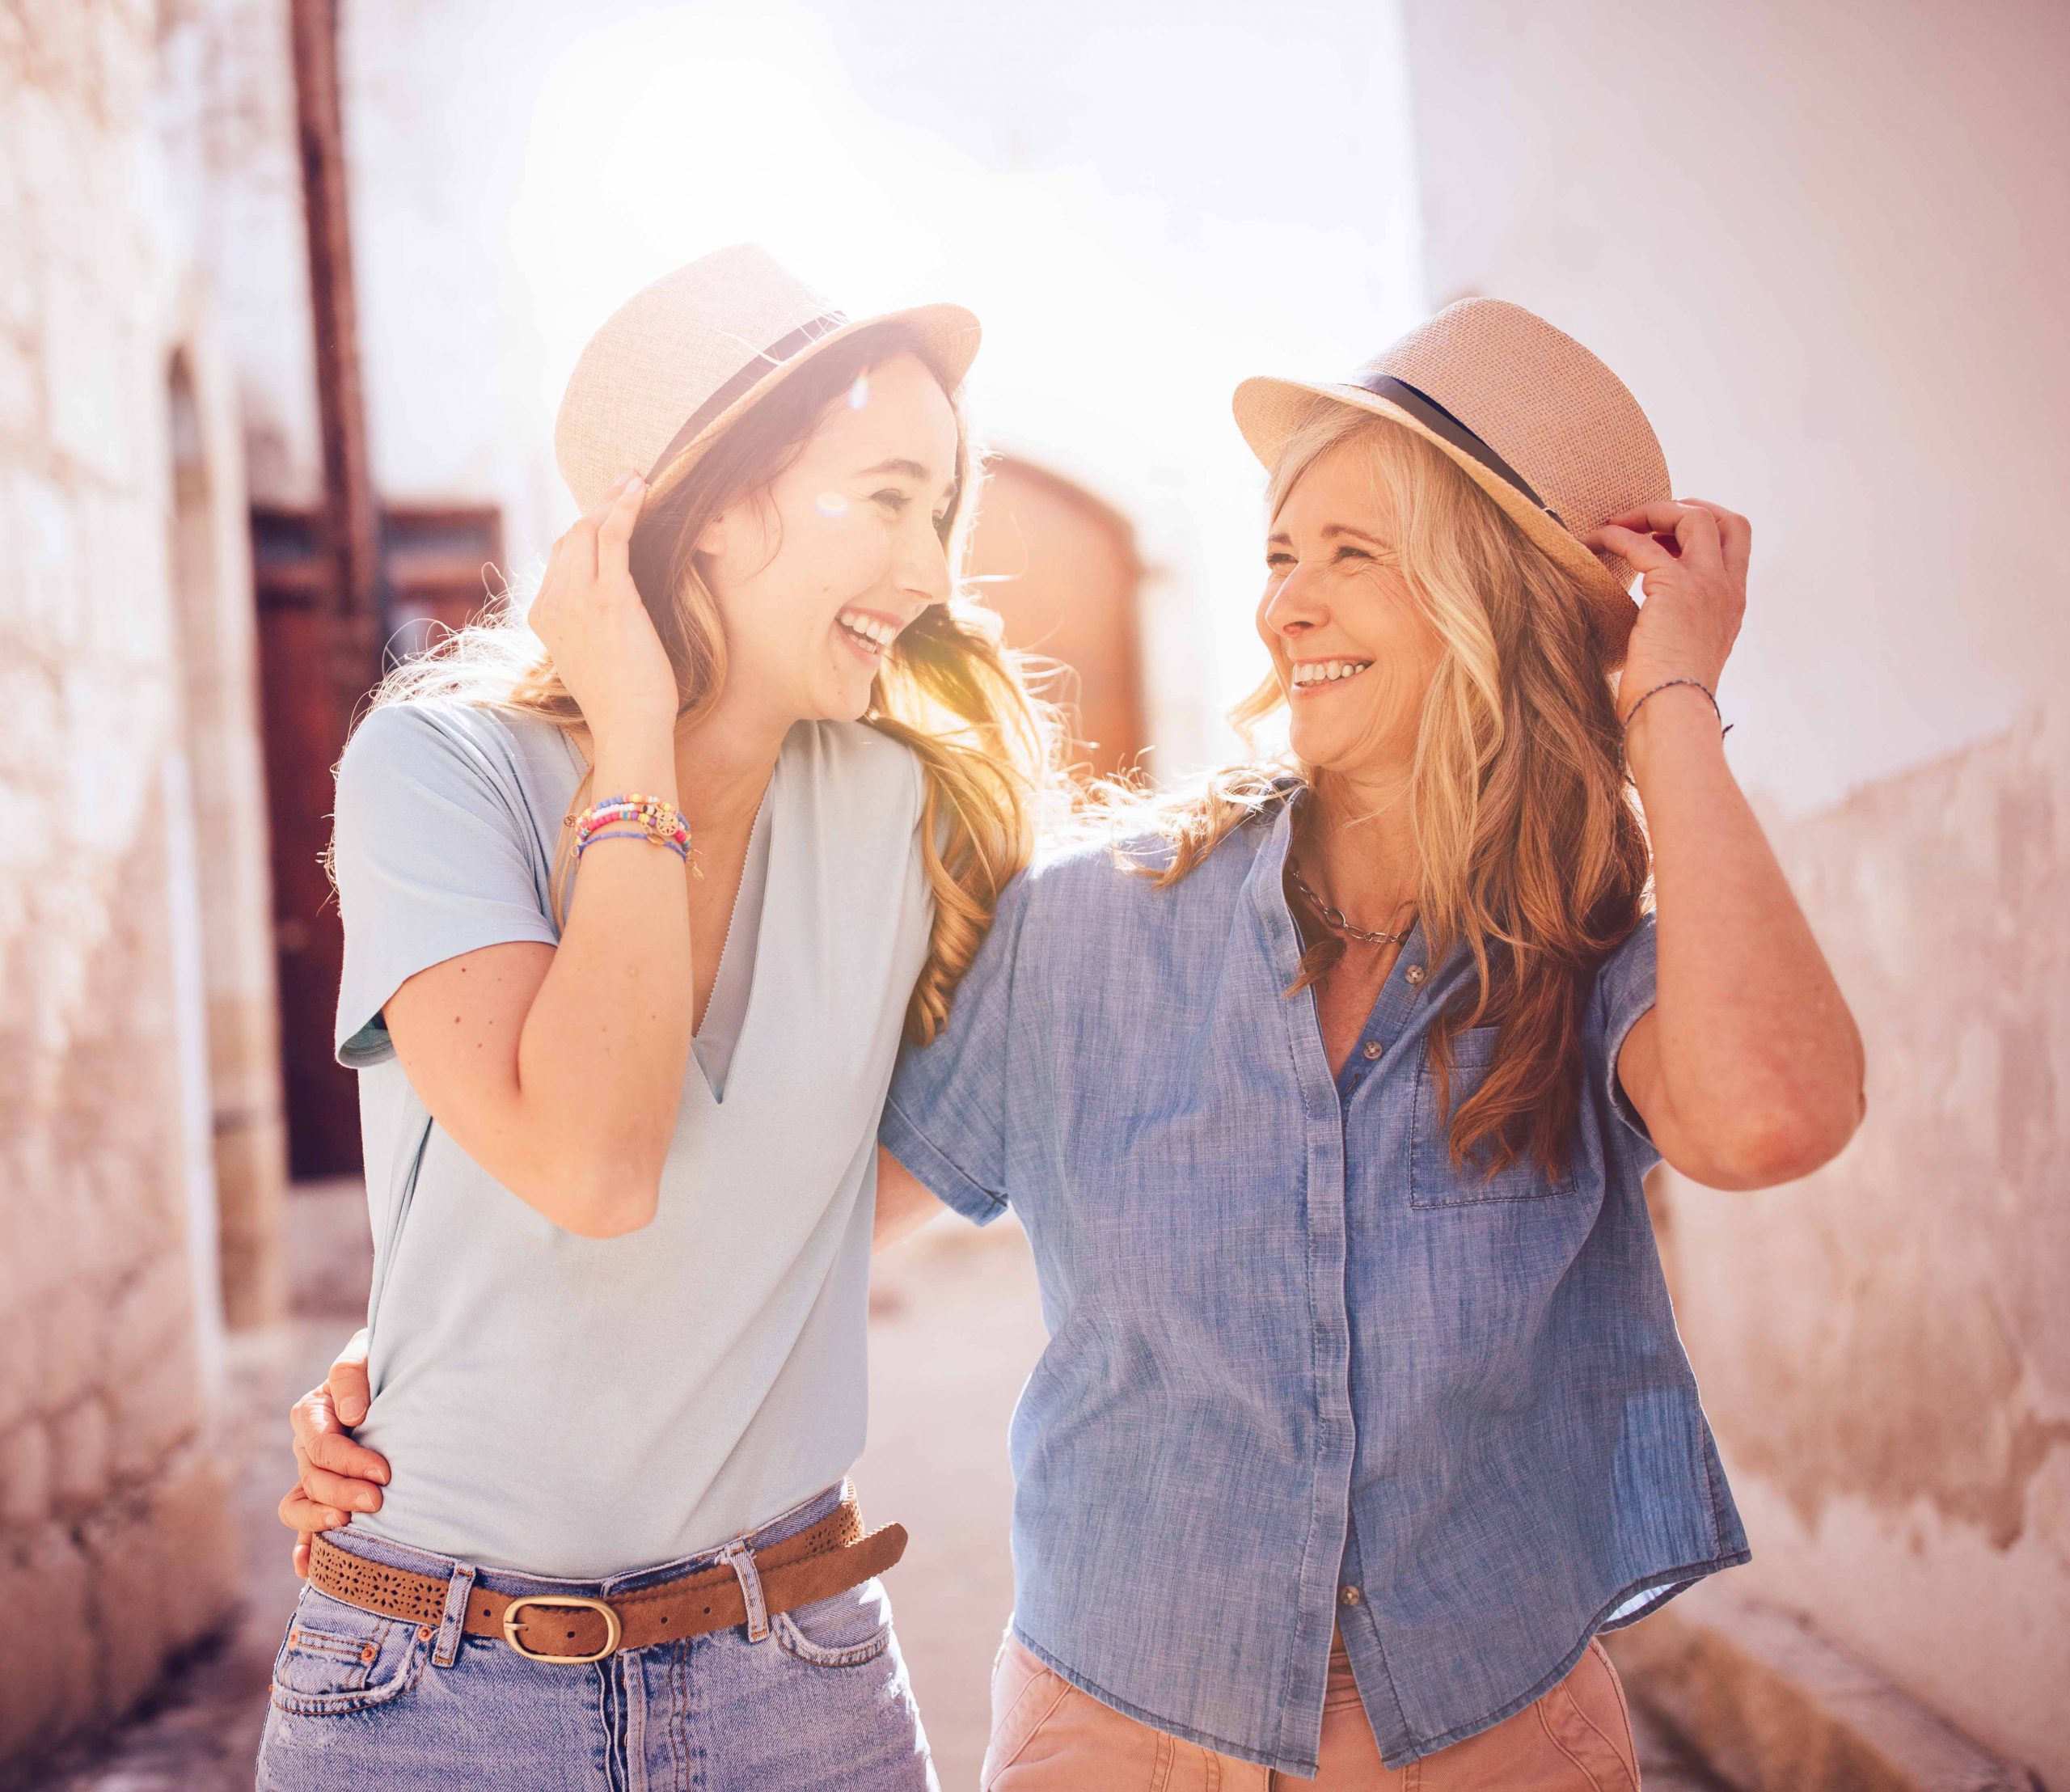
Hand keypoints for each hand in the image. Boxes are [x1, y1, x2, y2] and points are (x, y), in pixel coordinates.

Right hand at [279, 1330, 393, 1577]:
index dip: (348, 1462)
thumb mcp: (367, 1353)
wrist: (401, 1374)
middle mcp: (307, 1447)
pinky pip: (302, 1526)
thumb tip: (351, 1416)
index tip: (384, 1472)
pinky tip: (309, 1568)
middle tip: (377, 1501)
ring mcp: (312, 1475)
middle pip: (312, 1479)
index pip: (321, 1445)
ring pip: (298, 1505)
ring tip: (347, 1527)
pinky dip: (303, 1547)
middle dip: (342, 1493)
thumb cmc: (385, 1361)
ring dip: (319, 1520)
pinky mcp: (325, 1497)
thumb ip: (351, 1375)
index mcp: (314, 1413)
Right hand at [529, 474, 677, 744]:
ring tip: (639, 482)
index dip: (585, 529)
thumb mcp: (587, 658)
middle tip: (628, 484)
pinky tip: (643, 491)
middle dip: (599, 505)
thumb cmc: (619, 701)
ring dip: (614, 499)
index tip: (609, 510)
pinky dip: (627, 507)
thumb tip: (604, 609)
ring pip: (588, 528)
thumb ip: (584, 625)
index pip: (560, 556)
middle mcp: (553, 602)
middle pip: (570, 535)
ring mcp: (578, 598)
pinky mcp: (610, 597)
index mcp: (542, 616)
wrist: (628, 728)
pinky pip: (613, 536)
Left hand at [1583, 498, 1748, 724]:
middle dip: (1685, 508)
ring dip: (1651, 513)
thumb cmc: (1667, 696)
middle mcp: (1727, 589)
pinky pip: (1644, 544)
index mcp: (1732, 603)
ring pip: (1693, 518)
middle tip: (1645, 518)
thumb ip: (1681, 623)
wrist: (1671, 714)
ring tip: (1615, 525)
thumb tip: (1651, 616)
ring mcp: (1707, 585)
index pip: (1735, 541)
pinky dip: (1617, 535)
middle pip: (1725, 520)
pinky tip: (1596, 542)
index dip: (1704, 525)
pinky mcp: (1676, 588)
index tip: (1666, 534)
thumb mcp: (1685, 651)